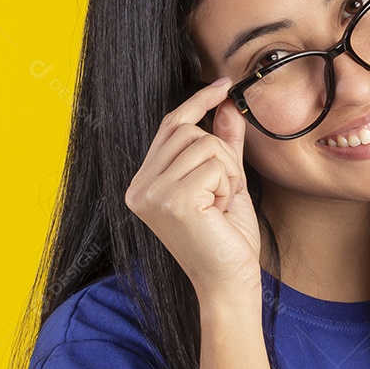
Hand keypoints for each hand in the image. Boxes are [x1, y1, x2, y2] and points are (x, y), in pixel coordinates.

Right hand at [125, 77, 261, 300]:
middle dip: (221, 155)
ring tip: (221, 204)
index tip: (222, 85)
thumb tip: (227, 106)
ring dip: (227, 173)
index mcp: (144, 183)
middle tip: (226, 191)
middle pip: (189, 132)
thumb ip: (224, 146)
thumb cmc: (228, 240)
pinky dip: (229, 185)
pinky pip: (214, 165)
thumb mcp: (227, 184)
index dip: (197, 102)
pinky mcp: (171, 201)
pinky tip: (220, 211)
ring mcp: (151, 194)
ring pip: (204, 145)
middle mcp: (139, 187)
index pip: (170, 127)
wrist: (230, 283)